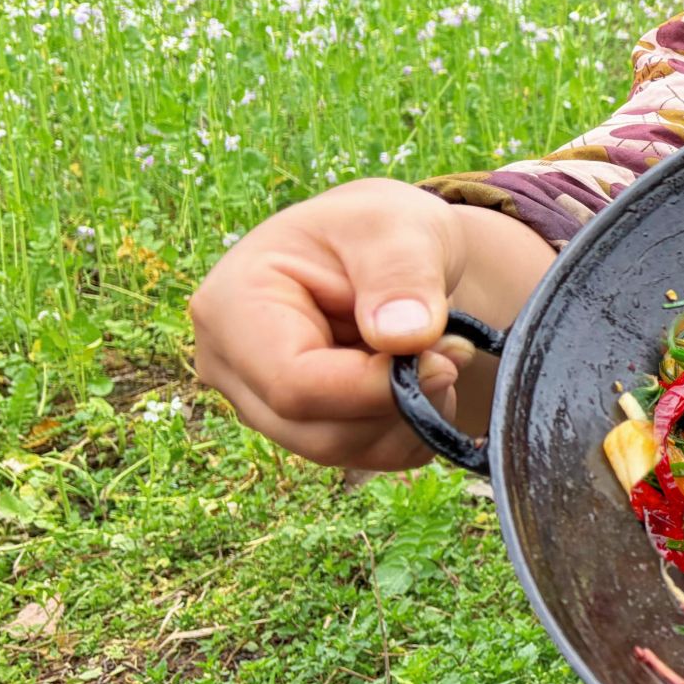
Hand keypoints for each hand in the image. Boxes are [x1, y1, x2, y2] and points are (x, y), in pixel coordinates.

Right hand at [191, 178, 482, 468]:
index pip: (293, 384)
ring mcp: (260, 403)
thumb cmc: (380, 229)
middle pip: (316, 430)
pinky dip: (411, 430)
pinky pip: (363, 456)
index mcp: (232, 305)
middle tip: (454, 349)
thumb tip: (404, 338)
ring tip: (443, 353)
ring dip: (412, 416)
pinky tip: (426, 380)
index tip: (443, 359)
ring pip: (342, 450)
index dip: (374, 388)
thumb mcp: (399, 227)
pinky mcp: (299, 427)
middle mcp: (230, 365)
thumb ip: (402, 275)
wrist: (385, 252)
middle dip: (401, 402)